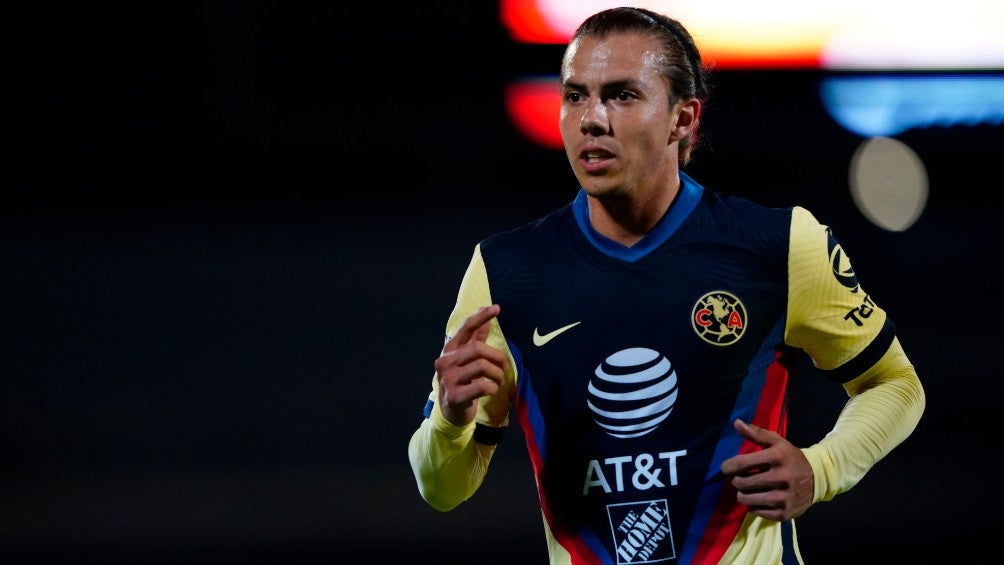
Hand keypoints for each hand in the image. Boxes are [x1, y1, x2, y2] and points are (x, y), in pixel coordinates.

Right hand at [434, 305, 507, 427]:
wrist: (450, 412)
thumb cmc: (462, 381)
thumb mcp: (466, 359)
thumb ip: (475, 336)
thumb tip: (484, 309)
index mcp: (449, 350)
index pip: (465, 328)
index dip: (481, 317)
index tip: (496, 308)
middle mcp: (445, 362)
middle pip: (477, 349)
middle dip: (497, 357)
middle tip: (505, 367)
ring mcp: (448, 379)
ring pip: (481, 367)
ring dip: (497, 374)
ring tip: (499, 380)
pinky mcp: (454, 396)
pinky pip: (482, 386)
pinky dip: (493, 388)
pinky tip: (492, 390)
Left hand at [720, 419, 813, 521]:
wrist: (817, 478)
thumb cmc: (790, 458)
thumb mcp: (776, 442)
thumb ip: (756, 433)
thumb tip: (736, 423)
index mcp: (777, 457)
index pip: (741, 463)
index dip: (728, 466)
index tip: (726, 468)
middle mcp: (781, 477)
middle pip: (741, 483)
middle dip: (737, 480)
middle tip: (741, 478)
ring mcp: (783, 497)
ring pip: (745, 499)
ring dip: (743, 494)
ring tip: (749, 489)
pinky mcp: (784, 513)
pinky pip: (755, 511)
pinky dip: (753, 505)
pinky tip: (760, 498)